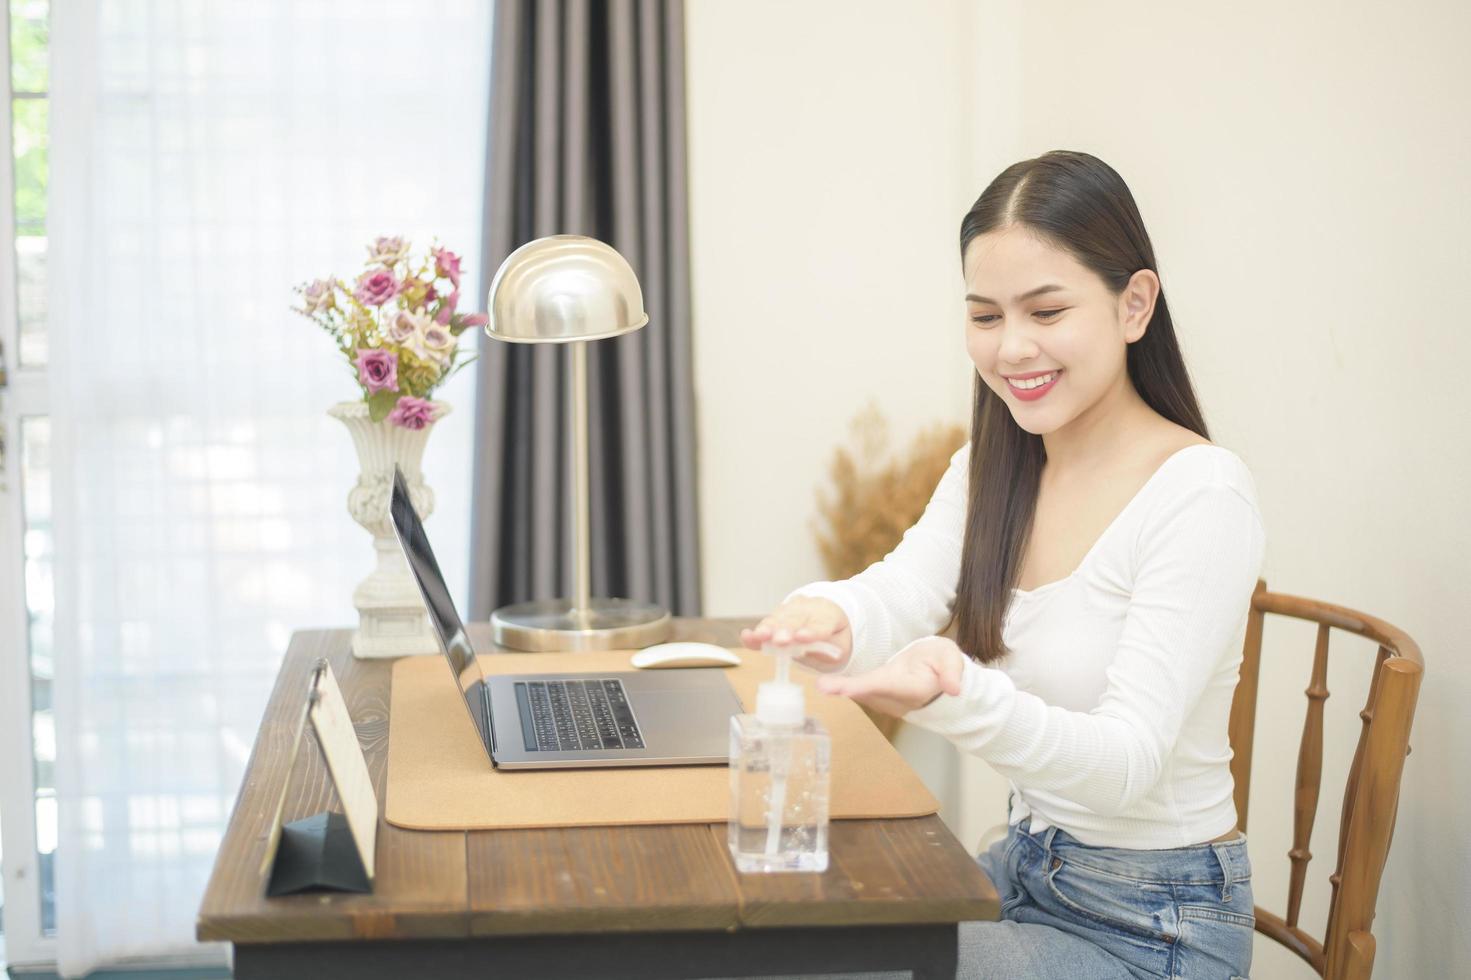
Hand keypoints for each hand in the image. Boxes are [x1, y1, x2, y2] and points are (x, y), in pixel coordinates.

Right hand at [740, 596, 852, 671]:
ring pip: (779, 618)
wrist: (827, 616)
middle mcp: (810, 607)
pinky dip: (756, 632)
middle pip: (796, 619)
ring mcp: (792, 608)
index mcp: (830, 614)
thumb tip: (806, 650)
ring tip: (759, 637)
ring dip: (768, 629)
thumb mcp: (839, 646)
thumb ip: (825, 649)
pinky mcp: (779, 614)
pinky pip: (767, 623)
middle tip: (779, 640)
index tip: (802, 637)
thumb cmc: (834, 635)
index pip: (821, 624)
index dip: (811, 632)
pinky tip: (747, 636)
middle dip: (786, 630)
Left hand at [814, 636, 966, 716]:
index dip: (861, 688)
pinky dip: (840, 686)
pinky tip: (823, 680)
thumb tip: (955, 689)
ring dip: (837, 688)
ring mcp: (884, 699)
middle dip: (842, 689)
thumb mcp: (951, 659)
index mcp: (911, 687)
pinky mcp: (875, 695)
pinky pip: (856, 690)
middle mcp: (895, 698)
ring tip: (818, 680)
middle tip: (820, 684)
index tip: (839, 688)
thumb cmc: (941, 662)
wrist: (938, 676)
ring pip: (858, 692)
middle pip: (865, 692)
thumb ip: (951, 672)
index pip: (884, 686)